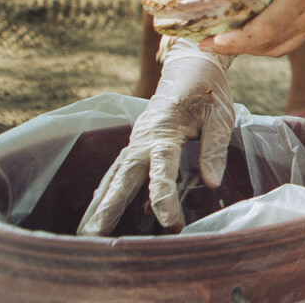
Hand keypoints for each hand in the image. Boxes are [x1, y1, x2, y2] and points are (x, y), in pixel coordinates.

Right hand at [78, 39, 234, 235]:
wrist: (191, 68)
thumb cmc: (207, 93)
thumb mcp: (220, 116)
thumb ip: (214, 149)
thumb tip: (211, 183)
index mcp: (165, 131)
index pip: (161, 169)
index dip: (164, 197)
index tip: (170, 224)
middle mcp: (143, 139)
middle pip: (123, 177)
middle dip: (108, 208)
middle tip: (94, 236)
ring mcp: (134, 142)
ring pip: (113, 177)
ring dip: (99, 205)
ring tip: (85, 235)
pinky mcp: (133, 146)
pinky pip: (115, 172)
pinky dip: (104, 193)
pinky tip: (94, 215)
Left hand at [198, 0, 304, 57]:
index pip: (267, 29)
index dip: (238, 40)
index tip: (212, 40)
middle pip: (267, 45)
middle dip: (234, 48)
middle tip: (203, 43)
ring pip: (277, 48)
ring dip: (249, 48)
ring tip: (221, 41)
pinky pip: (287, 42)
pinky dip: (265, 43)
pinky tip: (248, 33)